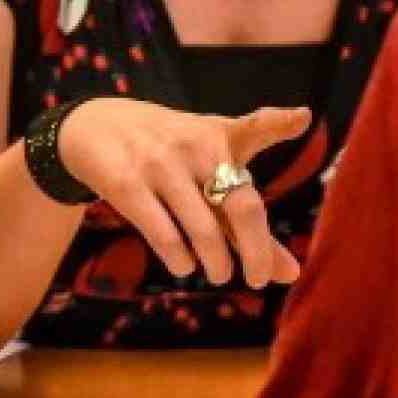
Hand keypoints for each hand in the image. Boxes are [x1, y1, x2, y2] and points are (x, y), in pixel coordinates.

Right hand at [57, 98, 311, 287]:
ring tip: (218, 273)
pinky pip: (164, 234)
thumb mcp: (208, 167)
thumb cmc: (169, 152)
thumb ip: (248, 217)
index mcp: (219, 135)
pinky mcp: (126, 184)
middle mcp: (194, 146)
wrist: (95, 126)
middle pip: (242, 205)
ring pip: (204, 229)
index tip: (301, 118)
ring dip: (217, 263)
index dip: (278, 122)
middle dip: (257, 252)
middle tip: (257, 278)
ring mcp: (160, 164)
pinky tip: (184, 264)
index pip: (255, 127)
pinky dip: (180, 259)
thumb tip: (291, 273)